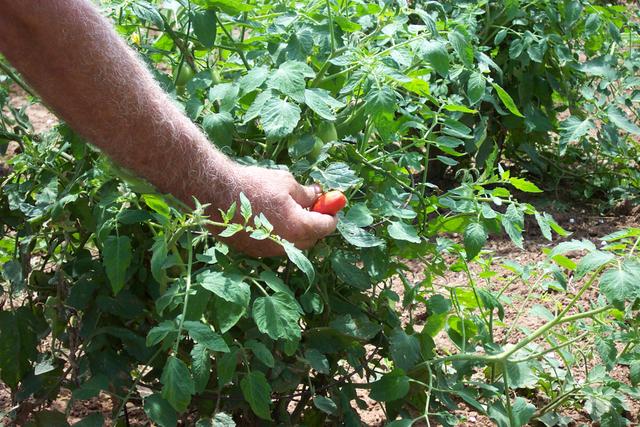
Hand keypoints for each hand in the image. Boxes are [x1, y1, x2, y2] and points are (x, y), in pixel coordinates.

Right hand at [215, 165, 337, 256]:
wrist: (217, 193)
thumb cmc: (255, 185)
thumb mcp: (286, 183)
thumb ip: (306, 194)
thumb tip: (318, 195)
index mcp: (299, 228)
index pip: (326, 227)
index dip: (331, 216)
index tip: (331, 207)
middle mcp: (286, 245)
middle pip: (310, 240)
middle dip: (315, 225)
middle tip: (312, 209)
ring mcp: (268, 251)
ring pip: (291, 244)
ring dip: (296, 231)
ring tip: (289, 211)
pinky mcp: (252, 251)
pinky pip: (274, 245)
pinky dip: (279, 234)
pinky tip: (270, 219)